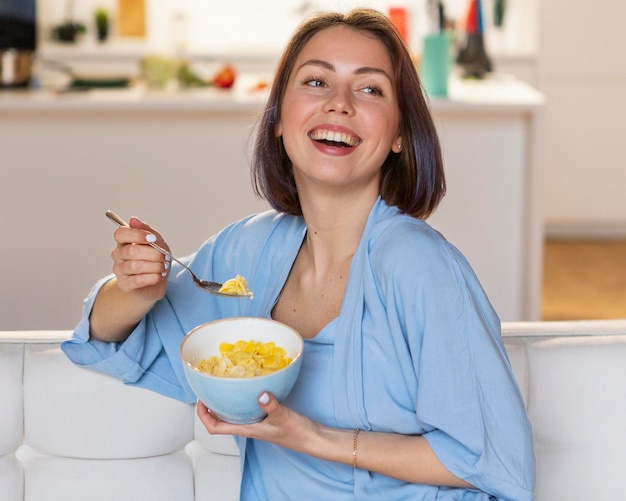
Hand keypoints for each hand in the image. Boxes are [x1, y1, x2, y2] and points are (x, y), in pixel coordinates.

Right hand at [111, 216, 169, 300]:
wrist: (156, 282)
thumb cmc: (155, 259)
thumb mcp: (157, 242)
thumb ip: (147, 230)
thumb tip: (133, 220)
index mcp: (124, 241)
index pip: (121, 233)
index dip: (137, 235)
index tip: (153, 239)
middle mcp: (118, 255)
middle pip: (132, 251)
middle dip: (154, 254)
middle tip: (164, 257)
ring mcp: (119, 270)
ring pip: (135, 266)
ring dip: (155, 266)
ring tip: (163, 267)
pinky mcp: (124, 284)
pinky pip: (138, 280)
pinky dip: (153, 277)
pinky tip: (159, 276)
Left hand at [197, 392, 321, 454]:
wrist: (313, 439)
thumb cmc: (297, 432)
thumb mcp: (283, 416)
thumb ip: (271, 405)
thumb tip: (260, 394)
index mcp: (247, 430)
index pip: (216, 428)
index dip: (204, 416)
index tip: (201, 400)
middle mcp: (249, 427)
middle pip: (221, 421)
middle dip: (210, 407)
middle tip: (208, 390)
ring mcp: (257, 423)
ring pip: (233, 415)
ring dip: (224, 404)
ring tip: (222, 387)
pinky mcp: (266, 418)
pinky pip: (247, 410)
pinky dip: (242, 400)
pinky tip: (248, 389)